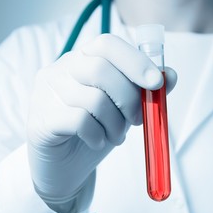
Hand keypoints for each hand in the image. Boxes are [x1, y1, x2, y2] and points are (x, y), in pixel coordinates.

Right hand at [27, 34, 176, 212]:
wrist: (63, 167)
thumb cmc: (95, 131)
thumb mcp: (124, 109)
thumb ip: (144, 91)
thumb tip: (171, 75)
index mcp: (82, 60)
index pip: (107, 44)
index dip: (135, 61)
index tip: (156, 83)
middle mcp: (60, 70)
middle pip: (101, 69)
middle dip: (129, 99)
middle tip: (137, 120)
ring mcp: (46, 93)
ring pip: (94, 99)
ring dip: (115, 124)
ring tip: (117, 137)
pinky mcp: (41, 120)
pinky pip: (79, 121)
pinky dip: (97, 134)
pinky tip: (98, 141)